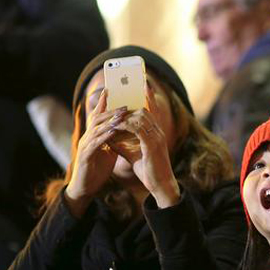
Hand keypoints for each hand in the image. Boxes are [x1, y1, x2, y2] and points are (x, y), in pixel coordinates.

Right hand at [64, 89, 124, 216]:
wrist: (85, 188)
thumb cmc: (97, 169)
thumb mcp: (108, 152)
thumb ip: (114, 141)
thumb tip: (125, 131)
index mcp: (93, 136)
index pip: (97, 116)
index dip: (102, 103)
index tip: (109, 89)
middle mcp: (87, 138)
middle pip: (97, 119)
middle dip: (110, 110)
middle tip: (124, 104)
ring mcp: (85, 146)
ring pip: (96, 129)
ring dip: (109, 121)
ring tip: (121, 115)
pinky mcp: (85, 156)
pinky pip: (95, 143)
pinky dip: (104, 136)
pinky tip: (113, 132)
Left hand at [109, 84, 179, 207]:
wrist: (160, 185)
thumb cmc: (148, 171)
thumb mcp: (133, 154)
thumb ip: (122, 144)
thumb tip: (108, 136)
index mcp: (156, 133)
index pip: (152, 110)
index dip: (148, 97)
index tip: (142, 84)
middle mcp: (158, 132)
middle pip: (144, 110)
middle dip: (129, 106)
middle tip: (115, 103)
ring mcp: (157, 137)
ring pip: (140, 117)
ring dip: (125, 116)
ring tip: (112, 115)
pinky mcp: (152, 145)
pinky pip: (137, 129)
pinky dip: (125, 126)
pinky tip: (116, 127)